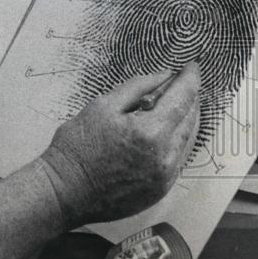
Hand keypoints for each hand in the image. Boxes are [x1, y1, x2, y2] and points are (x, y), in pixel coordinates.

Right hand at [37, 62, 200, 228]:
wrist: (65, 192)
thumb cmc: (76, 149)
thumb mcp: (102, 107)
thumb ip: (136, 88)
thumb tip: (162, 76)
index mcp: (150, 133)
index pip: (182, 99)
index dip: (189, 79)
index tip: (192, 67)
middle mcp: (165, 157)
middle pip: (191, 120)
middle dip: (190, 97)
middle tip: (183, 82)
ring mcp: (165, 177)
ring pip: (188, 140)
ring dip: (186, 119)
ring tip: (175, 103)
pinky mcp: (160, 190)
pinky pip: (178, 158)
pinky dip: (177, 140)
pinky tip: (165, 131)